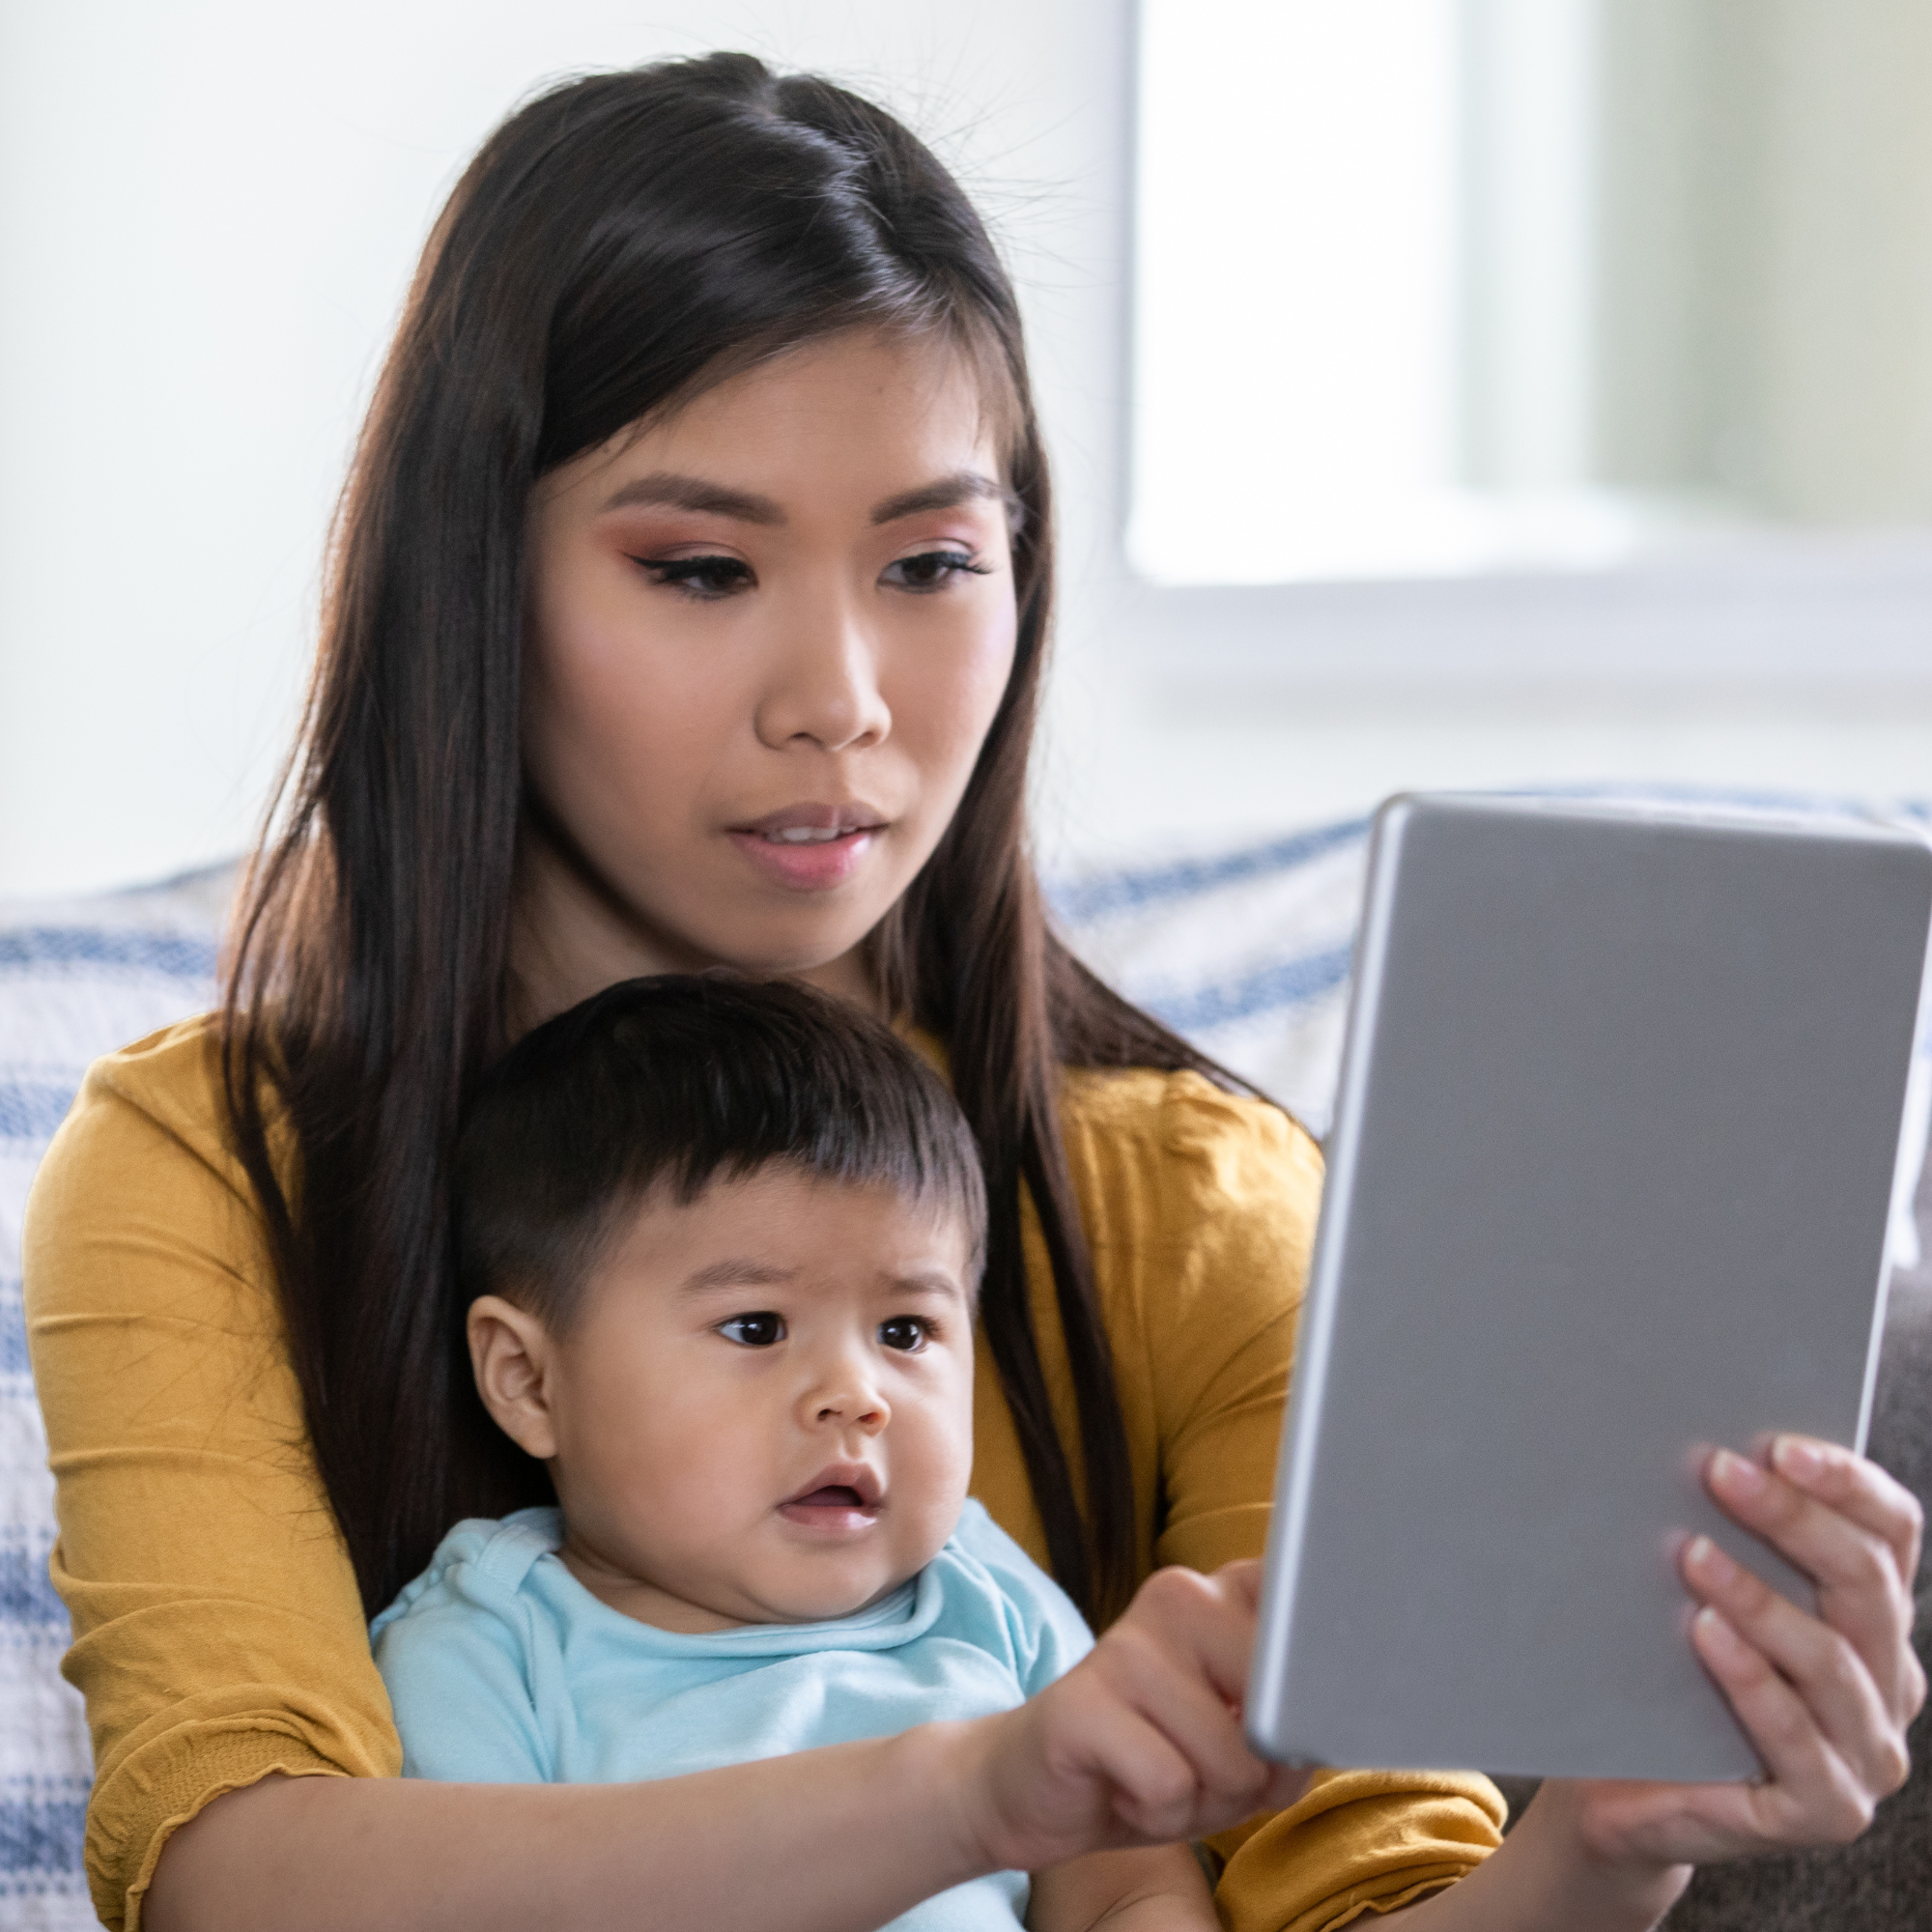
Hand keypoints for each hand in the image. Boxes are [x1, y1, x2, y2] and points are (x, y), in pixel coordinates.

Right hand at [952, 1561, 1311, 1875]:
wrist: (1033, 1783)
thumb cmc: (1153, 1759)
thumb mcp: (1239, 1746)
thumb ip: (1288, 1728)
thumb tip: (1309, 1734)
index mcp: (1222, 1592)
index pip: (1308, 1613)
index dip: (1318, 1683)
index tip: (1301, 1715)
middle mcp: (1178, 1595)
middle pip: (1279, 1710)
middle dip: (1255, 1773)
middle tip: (1201, 1767)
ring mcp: (1127, 1642)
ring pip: (1230, 1759)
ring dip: (1204, 1801)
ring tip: (1157, 1777)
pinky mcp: (1083, 1699)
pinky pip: (1170, 1785)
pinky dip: (1158, 1812)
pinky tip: (1122, 1787)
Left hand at [1560, 1435, 1924, 1871]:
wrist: (1622, 1786)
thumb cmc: (1663, 1670)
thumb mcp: (1699, 1591)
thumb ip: (1721, 1532)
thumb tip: (1691, 1443)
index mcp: (1874, 1615)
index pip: (1892, 1532)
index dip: (1847, 1483)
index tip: (1778, 1445)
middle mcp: (1889, 1681)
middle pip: (1865, 1584)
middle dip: (1793, 1520)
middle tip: (1718, 1471)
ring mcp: (1866, 1752)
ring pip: (1834, 1661)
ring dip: (1762, 1600)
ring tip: (1694, 1555)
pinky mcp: (1827, 1809)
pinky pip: (1801, 1743)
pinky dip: (1753, 1682)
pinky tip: (1707, 1637)